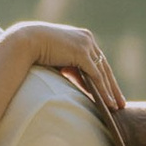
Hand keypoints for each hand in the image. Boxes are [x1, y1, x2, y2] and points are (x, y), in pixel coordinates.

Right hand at [0, 20, 122, 108]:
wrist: (25, 41)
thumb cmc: (37, 51)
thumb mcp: (60, 61)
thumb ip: (73, 69)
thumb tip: (82, 84)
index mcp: (83, 38)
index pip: (98, 61)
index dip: (105, 78)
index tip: (112, 92)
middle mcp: (87, 39)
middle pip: (104, 67)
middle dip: (112, 87)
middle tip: (120, 103)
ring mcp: (86, 45)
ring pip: (102, 73)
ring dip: (110, 91)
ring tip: (116, 106)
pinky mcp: (82, 53)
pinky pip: (96, 75)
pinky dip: (102, 90)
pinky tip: (107, 102)